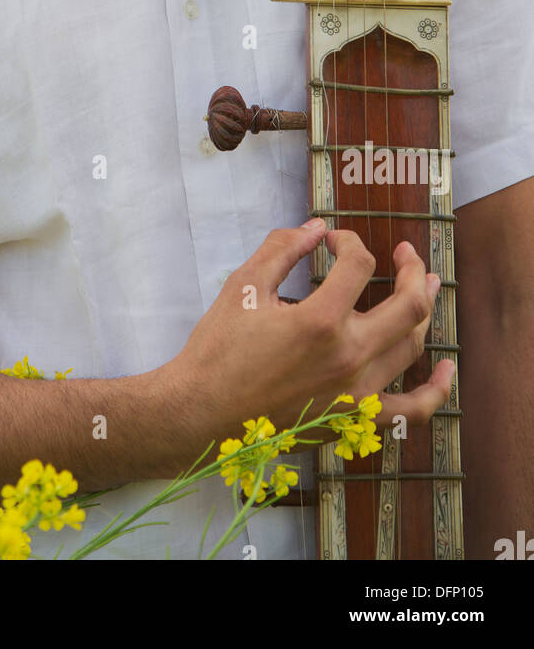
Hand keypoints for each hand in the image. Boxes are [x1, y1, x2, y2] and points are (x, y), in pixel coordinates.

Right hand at [165, 219, 449, 450]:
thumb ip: (282, 248)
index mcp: (320, 320)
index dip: (349, 242)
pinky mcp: (355, 420)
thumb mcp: (244, 285)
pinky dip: (435, 389)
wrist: (201, 412)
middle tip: (403, 252)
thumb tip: (317, 228)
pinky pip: (412, 409)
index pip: (359, 264)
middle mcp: (349, 356)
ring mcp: (357, 392)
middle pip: (408, 304)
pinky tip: (446, 368)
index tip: (331, 241)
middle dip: (410, 268)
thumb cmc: (218, 349)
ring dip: (422, 310)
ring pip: (412, 345)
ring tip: (422, 287)